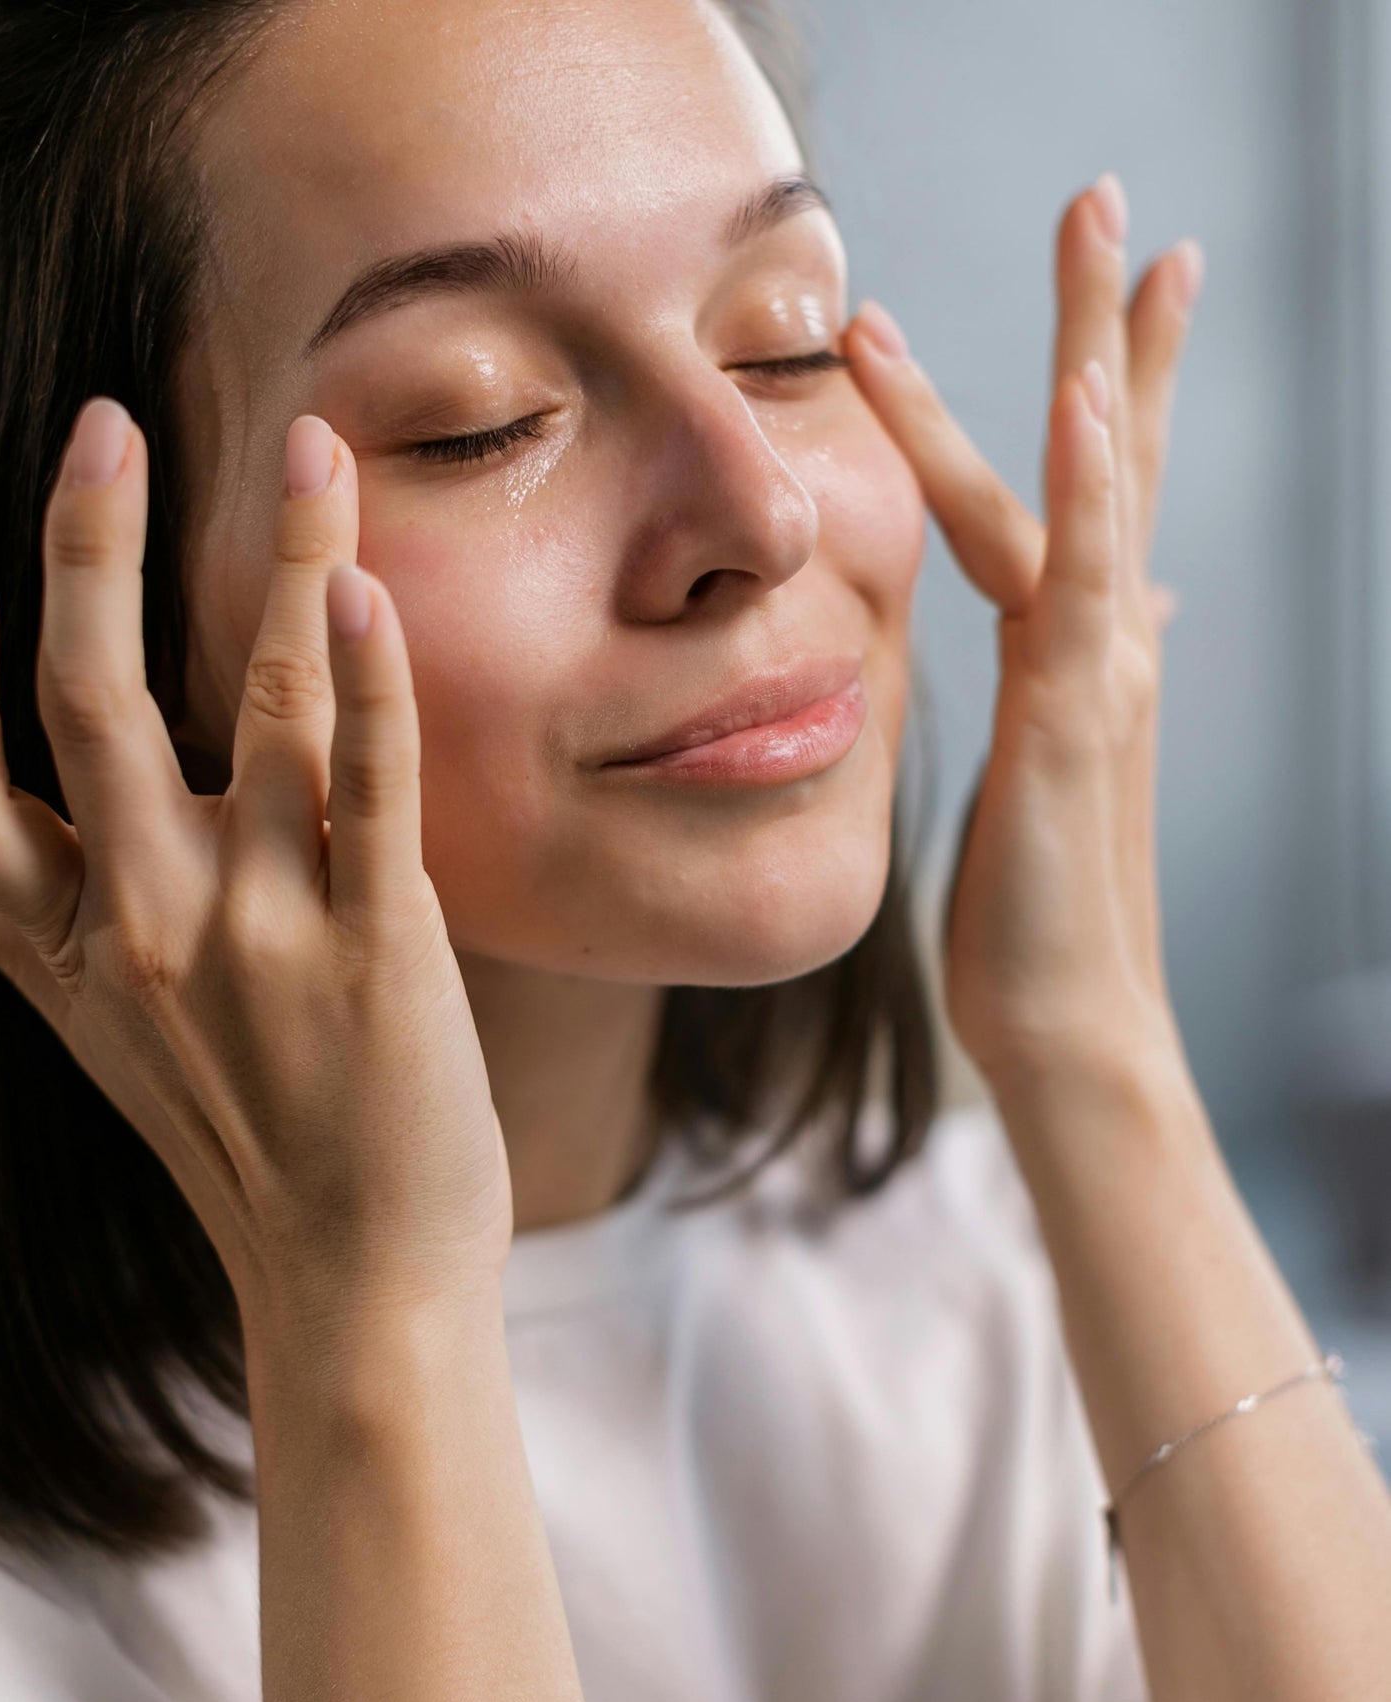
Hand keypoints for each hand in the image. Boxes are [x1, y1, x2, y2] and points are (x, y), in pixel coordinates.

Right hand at [0, 401, 511, 1345]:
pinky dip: (367, 682)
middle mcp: (141, 930)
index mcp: (66, 956)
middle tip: (104, 423)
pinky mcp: (375, 952)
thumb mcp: (128, 1041)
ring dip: (278, 559)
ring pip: (252, 709)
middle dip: (88, 547)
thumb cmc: (256, 1153)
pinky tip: (366, 589)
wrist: (358, 1283)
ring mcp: (258, 936)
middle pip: (85, 704)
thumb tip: (104, 794)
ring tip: (309, 445)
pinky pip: (368, 790)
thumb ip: (92, 920)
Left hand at [844, 175, 1201, 1088]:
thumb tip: (1138, 603)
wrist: (1066, 1022)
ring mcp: (1100, 674)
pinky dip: (1091, 490)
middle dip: (1111, 324)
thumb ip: (1085, 669)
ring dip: (1094, 356)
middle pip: (1113, 454)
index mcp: (1084, 648)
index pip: (1101, 486)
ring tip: (1101, 235)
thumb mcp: (1060, 763)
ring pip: (1097, 489)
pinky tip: (1085, 404)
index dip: (1118, 374)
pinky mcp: (1074, 722)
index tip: (1132, 272)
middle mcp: (1105, 642)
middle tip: (1111, 196)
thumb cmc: (1044, 908)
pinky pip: (1080, 586)